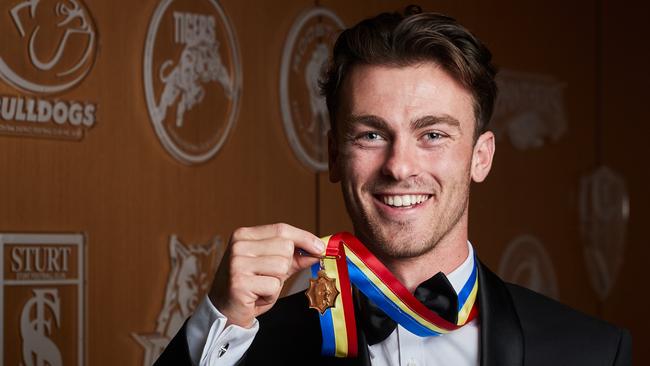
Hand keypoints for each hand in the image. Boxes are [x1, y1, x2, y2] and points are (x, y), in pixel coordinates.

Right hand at [208, 223, 322, 327]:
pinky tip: (256, 296)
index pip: (282, 229)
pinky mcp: (239, 282)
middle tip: (267, 277)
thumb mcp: (272, 267)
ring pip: (282, 266)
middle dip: (285, 267)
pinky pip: (274, 285)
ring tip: (261, 286)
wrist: (225, 311)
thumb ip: (294, 257)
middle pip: (285, 247)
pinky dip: (270, 294)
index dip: (304, 238)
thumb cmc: (250, 286)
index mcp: (244, 235)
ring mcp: (237, 263)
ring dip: (277, 282)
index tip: (320, 247)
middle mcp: (239, 245)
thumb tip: (318, 249)